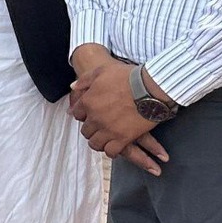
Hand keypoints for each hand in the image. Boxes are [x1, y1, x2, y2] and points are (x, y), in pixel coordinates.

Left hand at [68, 49, 169, 175]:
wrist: (149, 88)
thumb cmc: (127, 77)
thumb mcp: (102, 71)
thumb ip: (84, 80)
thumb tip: (72, 87)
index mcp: (87, 102)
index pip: (77, 114)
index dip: (83, 114)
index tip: (90, 114)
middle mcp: (95, 118)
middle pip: (86, 130)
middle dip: (91, 129)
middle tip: (99, 127)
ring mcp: (108, 129)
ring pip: (95, 143)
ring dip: (99, 141)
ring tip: (105, 139)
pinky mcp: (123, 138)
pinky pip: (111, 151)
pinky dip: (111, 151)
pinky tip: (115, 147)